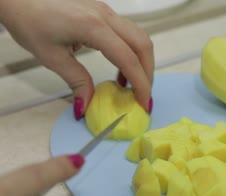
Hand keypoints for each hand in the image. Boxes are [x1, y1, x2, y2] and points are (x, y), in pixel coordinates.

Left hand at [0, 0, 154, 118]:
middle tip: (142, 96)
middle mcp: (105, 16)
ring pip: (139, 37)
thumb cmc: (29, 21)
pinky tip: (120, 69)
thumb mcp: (51, 57)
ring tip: (131, 85)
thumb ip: (76, 81)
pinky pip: (128, 33)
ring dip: (142, 62)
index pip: (127, 58)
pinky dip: (132, 53)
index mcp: (92, 27)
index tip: (143, 103)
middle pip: (142, 45)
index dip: (140, 83)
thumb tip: (88, 105)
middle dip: (147, 74)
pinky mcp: (103, 12)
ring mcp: (106, 11)